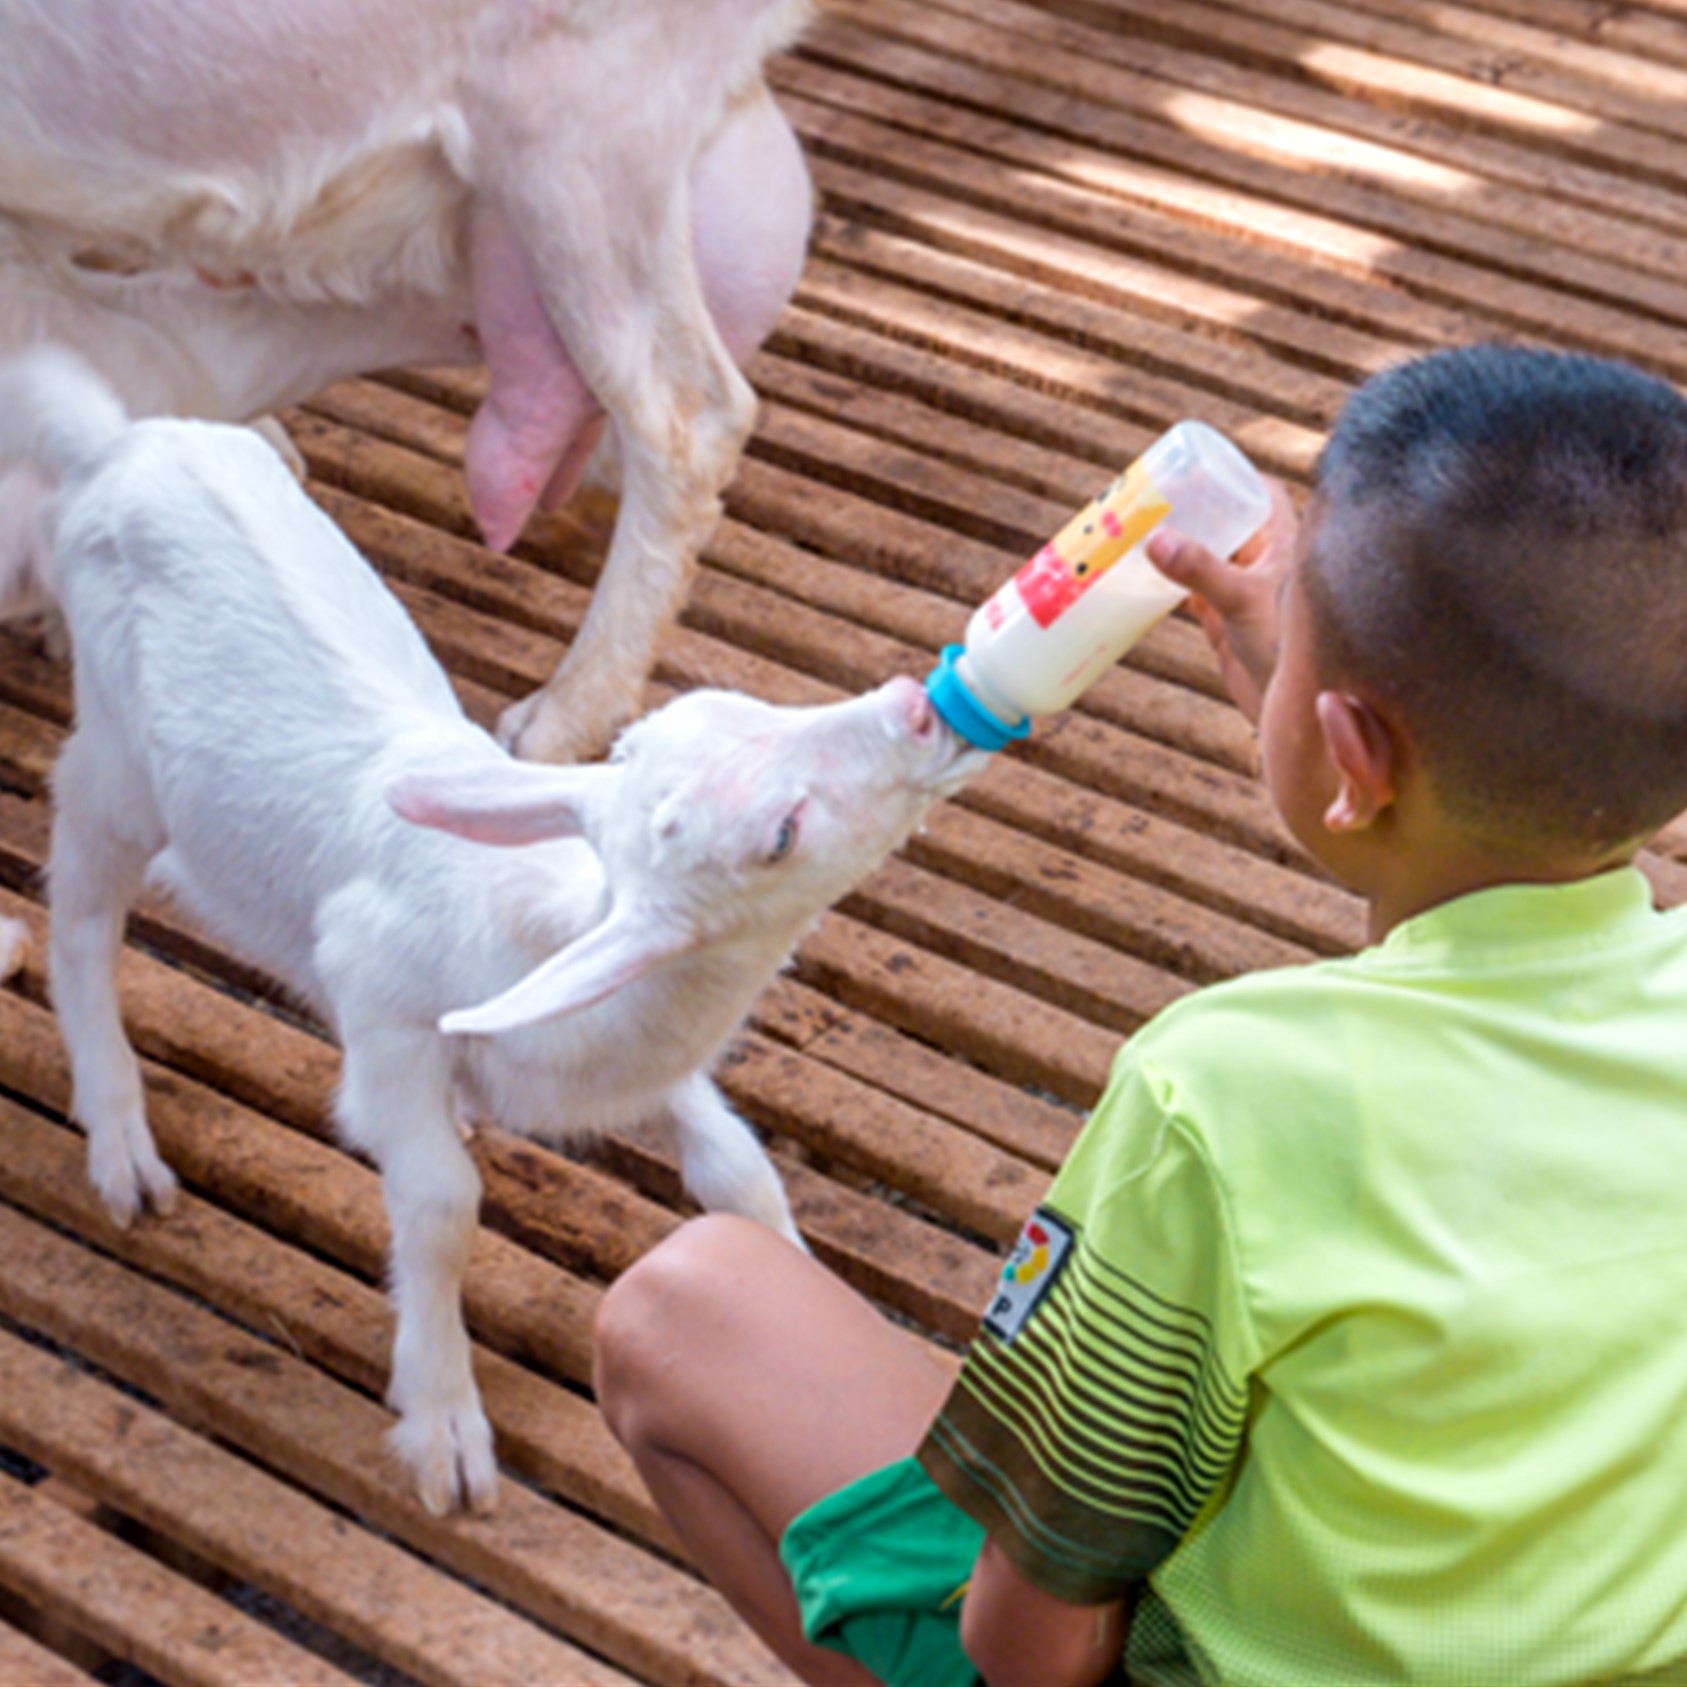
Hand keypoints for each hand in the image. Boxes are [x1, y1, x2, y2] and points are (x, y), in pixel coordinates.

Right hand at [1148, 477, 1299, 725]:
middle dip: (1194, 509)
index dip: (1232, 475)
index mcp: (1283, 542)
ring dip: (1178, 547)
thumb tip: (1156, 541)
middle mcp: (1264, 562)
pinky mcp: (1226, 621)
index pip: (1260, 491)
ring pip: (1207, 557)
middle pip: (1227, 520)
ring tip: (1137, 530)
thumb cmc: (1287, 646)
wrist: (1295, 707)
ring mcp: (1243, 592)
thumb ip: (1200, 571)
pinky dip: (1169, 584)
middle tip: (1151, 496)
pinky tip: (1143, 577)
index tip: (1194, 468)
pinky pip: (1192, 592)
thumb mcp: (1242, 599)